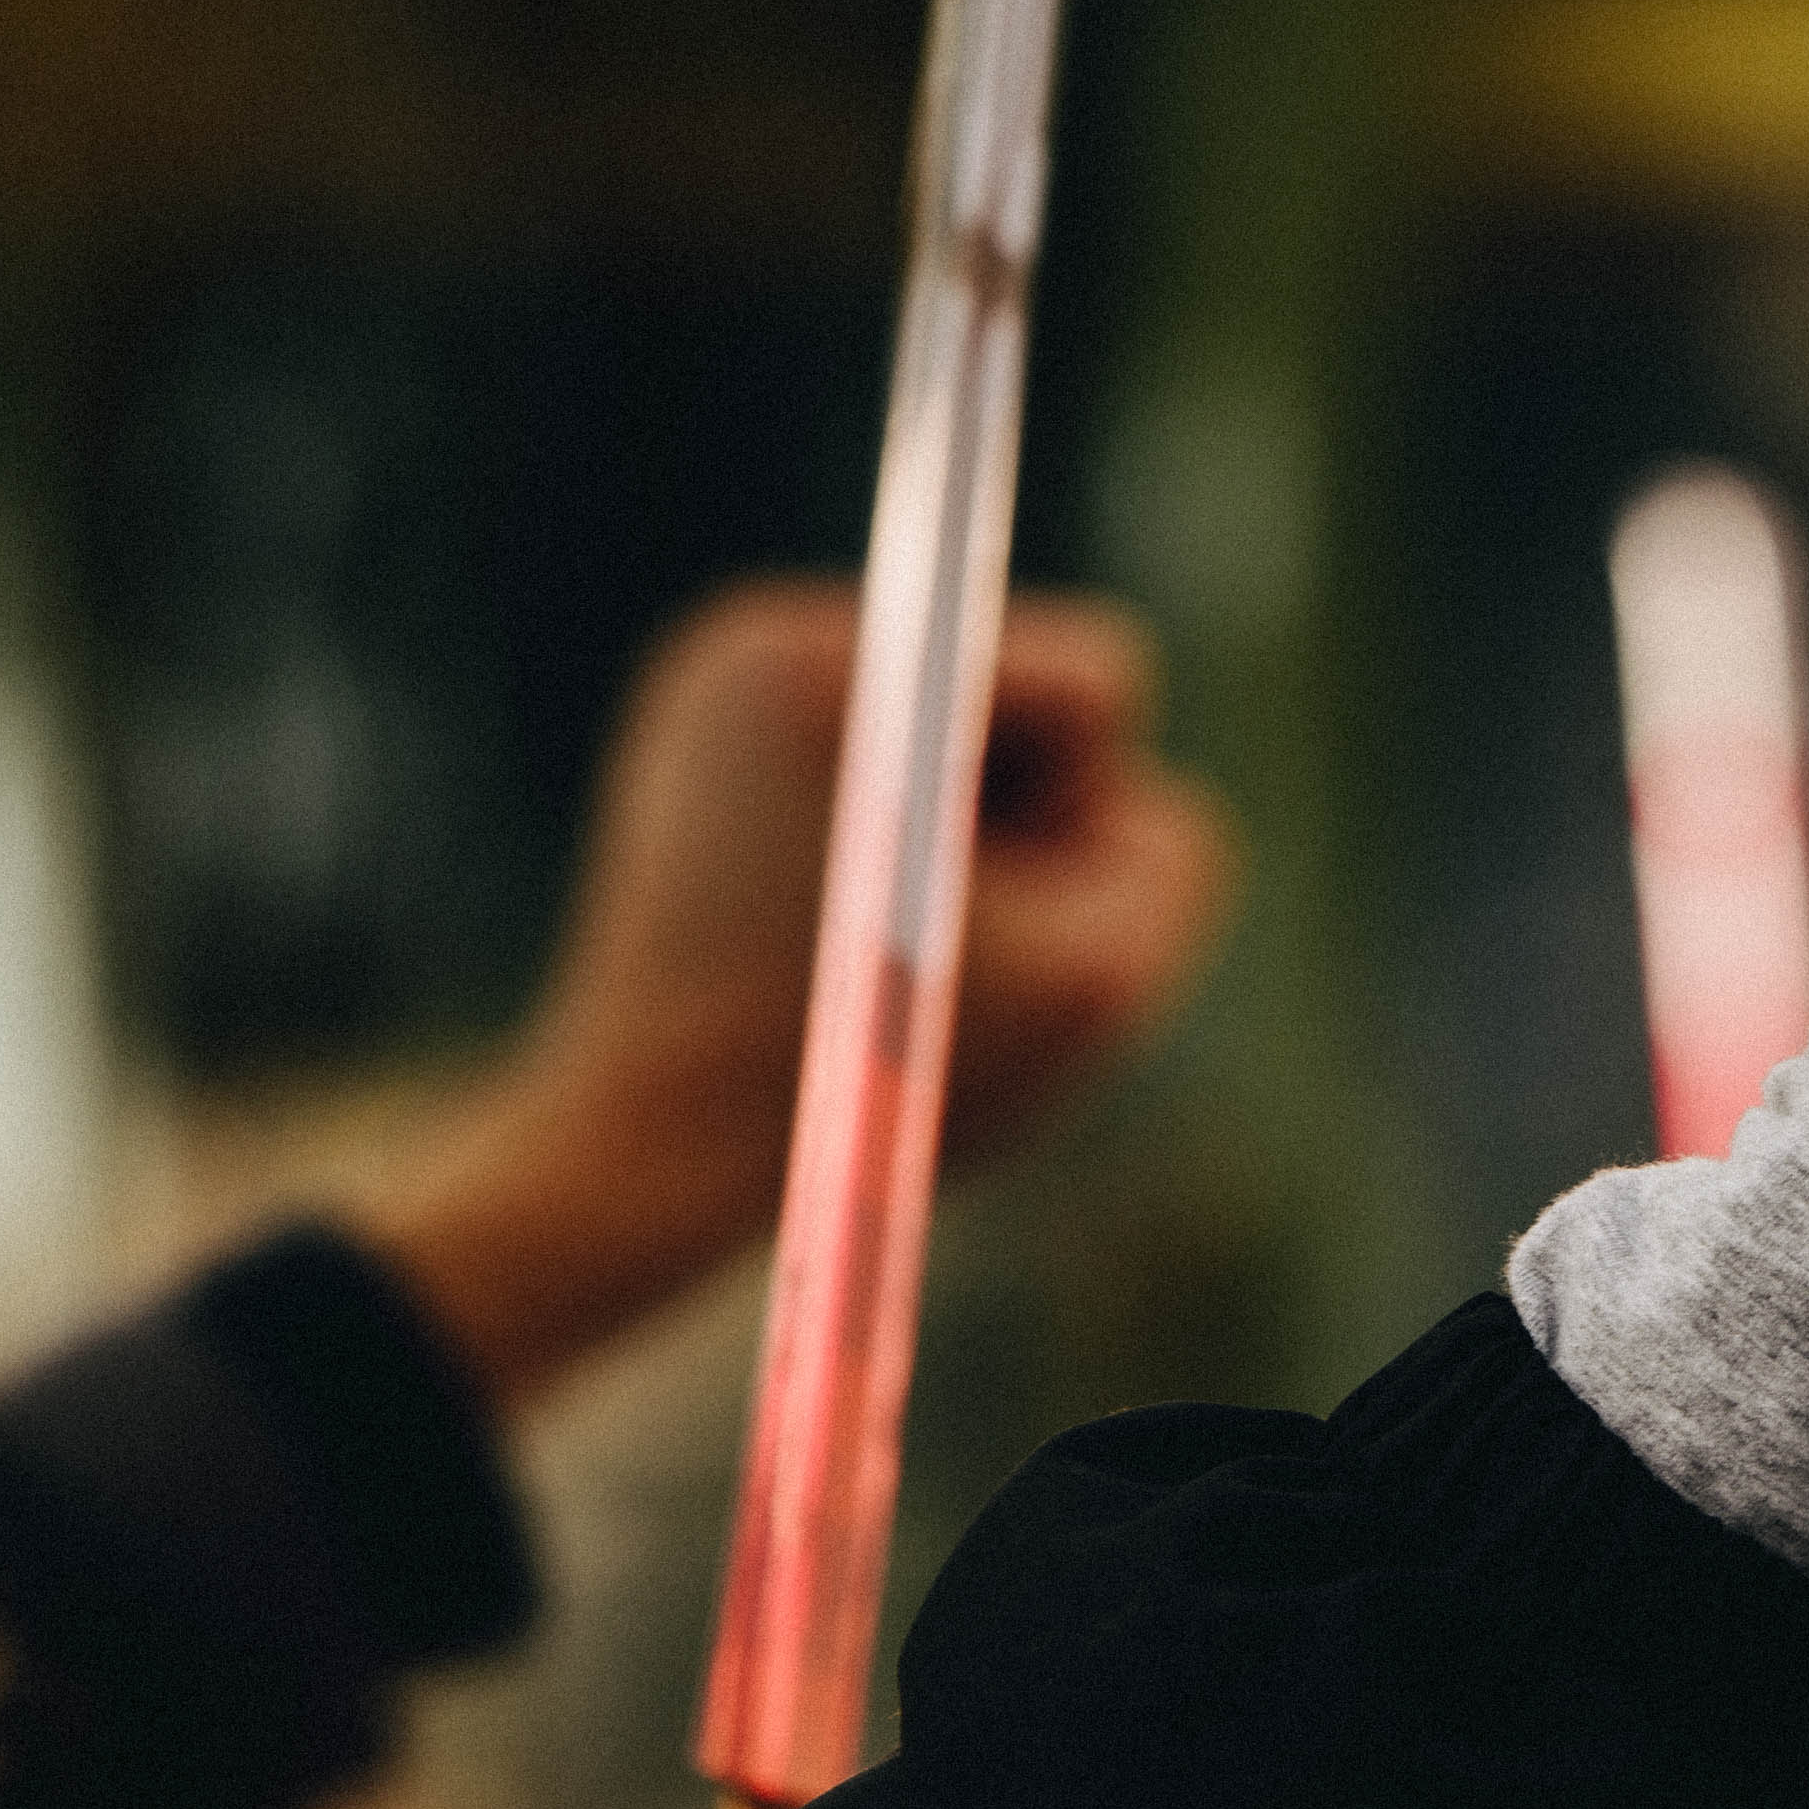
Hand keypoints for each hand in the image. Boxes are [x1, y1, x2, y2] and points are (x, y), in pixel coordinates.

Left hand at [368, 585, 1237, 1409]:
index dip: (1089, 818)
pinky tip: (832, 951)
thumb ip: (1172, 858)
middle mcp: (760, 645)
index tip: (994, 913)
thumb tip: (1131, 808)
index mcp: (837, 671)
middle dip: (1019, 831)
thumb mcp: (1094, 982)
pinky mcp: (705, 760)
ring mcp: (720, 699)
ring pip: (957, 746)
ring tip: (875, 961)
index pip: (1097, 678)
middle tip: (928, 949)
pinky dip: (895, 866)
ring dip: (961, 855)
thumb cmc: (865, 1078)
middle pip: (1022, 701)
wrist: (636, 1163)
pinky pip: (885, 781)